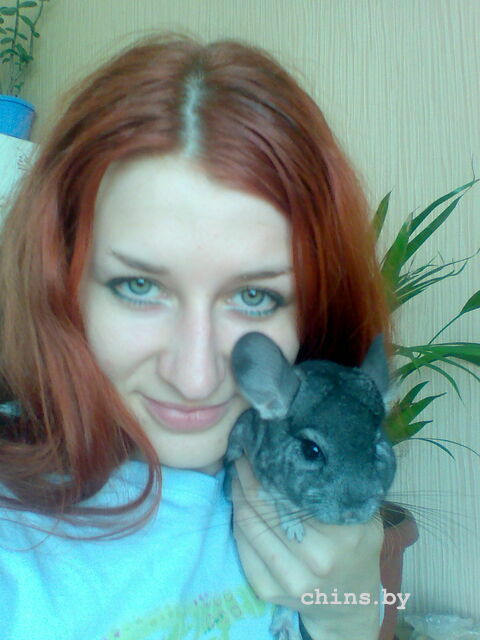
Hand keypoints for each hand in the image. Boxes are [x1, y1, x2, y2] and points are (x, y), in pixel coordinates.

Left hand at [231, 455, 383, 639]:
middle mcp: (317, 560)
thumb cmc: (357, 550)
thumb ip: (343, 492)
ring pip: (250, 525)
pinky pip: (242, 547)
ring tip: (237, 472)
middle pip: (268, 507)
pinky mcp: (267, 591)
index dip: (273, 468)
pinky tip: (238, 502)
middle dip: (250, 476)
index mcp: (344, 536)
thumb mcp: (364, 518)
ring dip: (238, 494)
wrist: (350, 604)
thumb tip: (307, 453)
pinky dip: (237, 520)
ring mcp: (290, 580)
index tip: (262, 446)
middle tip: (242, 453)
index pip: (297, 494)